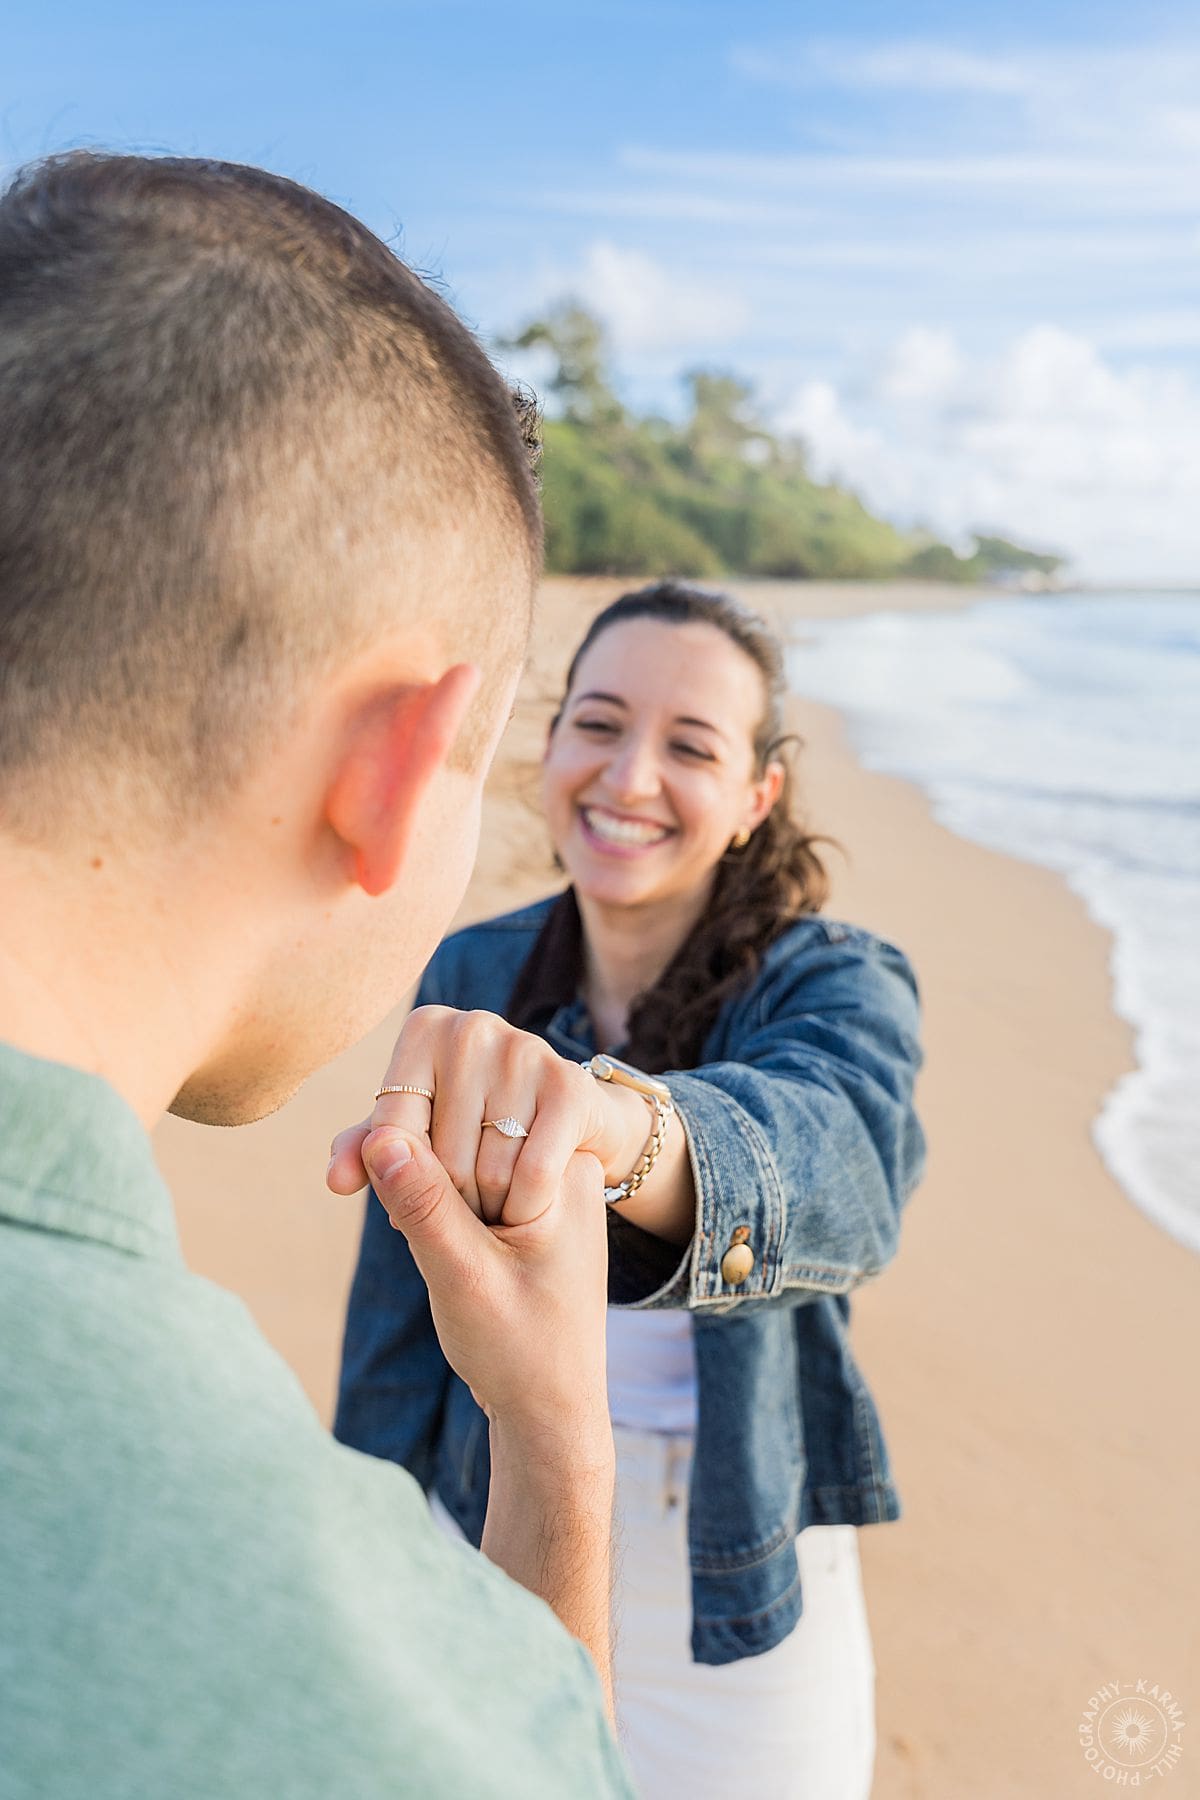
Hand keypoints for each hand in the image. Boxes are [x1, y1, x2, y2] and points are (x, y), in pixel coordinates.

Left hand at [328, 1005, 651, 1226]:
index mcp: (425, 1028)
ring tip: (498, 1201)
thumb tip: (338, 1180)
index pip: (389, 1134)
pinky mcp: (570, 1083)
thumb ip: (367, 1154)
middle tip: (468, 1203)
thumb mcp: (416, 1139)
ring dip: (491, 1210)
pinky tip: (531, 1205)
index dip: (406, 1180)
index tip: (425, 1189)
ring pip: (487, 1171)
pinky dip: (528, 1207)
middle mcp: (471, 1026)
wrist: (576, 1128)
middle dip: (450, 1201)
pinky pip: (532, 1174)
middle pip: (438, 1158)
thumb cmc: (480, 1130)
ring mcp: (524, 1048)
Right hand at [360, 1125, 611, 1452]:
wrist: (550, 1409)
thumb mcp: (464, 1277)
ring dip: (428, 1205)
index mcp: (567, 1164)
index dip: (430, 1182)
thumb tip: (379, 1135)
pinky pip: (465, 1183)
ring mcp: (543, 1178)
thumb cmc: (520, 1350)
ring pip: (455, 1160)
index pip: (468, 1126)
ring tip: (453, 1266)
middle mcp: (563, 1158)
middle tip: (452, 1264)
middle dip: (428, 1193)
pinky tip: (445, 1255)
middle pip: (460, 1138)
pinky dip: (439, 1213)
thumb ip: (423, 1205)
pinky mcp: (522, 1200)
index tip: (450, 1250)